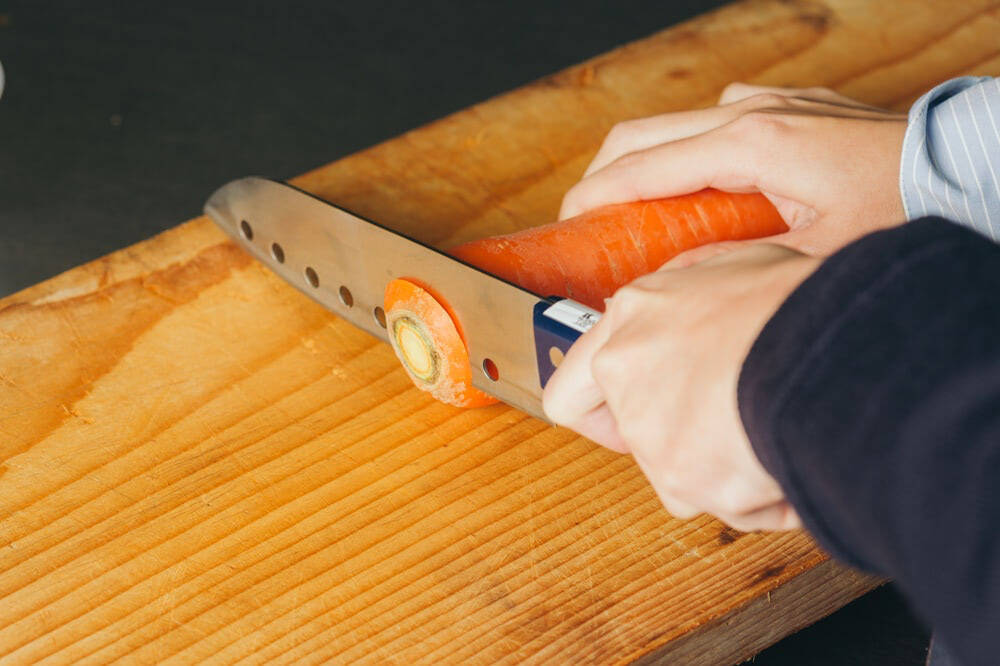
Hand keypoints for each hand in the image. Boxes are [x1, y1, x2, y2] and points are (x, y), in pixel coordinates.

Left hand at [543, 244, 820, 530]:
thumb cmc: (795, 300)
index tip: (623, 416)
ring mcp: (649, 432)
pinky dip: (763, 496)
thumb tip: (700, 310)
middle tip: (718, 435)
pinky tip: (794, 462)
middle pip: (631, 435)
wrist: (830, 346)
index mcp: (633, 317)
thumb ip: (698, 299)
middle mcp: (625, 374)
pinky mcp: (683, 481)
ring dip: (727, 467)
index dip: (597, 410)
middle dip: (671, 443)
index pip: (570, 386)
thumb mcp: (740, 267)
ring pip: (684, 474)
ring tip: (780, 431)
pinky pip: (731, 505)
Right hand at [560, 83, 907, 260]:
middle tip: (587, 223)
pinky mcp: (790, 108)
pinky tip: (700, 194)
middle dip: (603, 177)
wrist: (965, 169)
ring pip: (676, 126)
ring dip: (645, 164)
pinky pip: (715, 122)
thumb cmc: (900, 210)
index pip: (641, 164)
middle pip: (643, 134)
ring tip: (636, 215)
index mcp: (750, 143)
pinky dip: (687, 154)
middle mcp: (751, 111)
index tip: (566, 227)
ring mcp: (770, 104)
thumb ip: (742, 268)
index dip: (594, 196)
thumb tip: (681, 288)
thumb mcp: (814, 257)